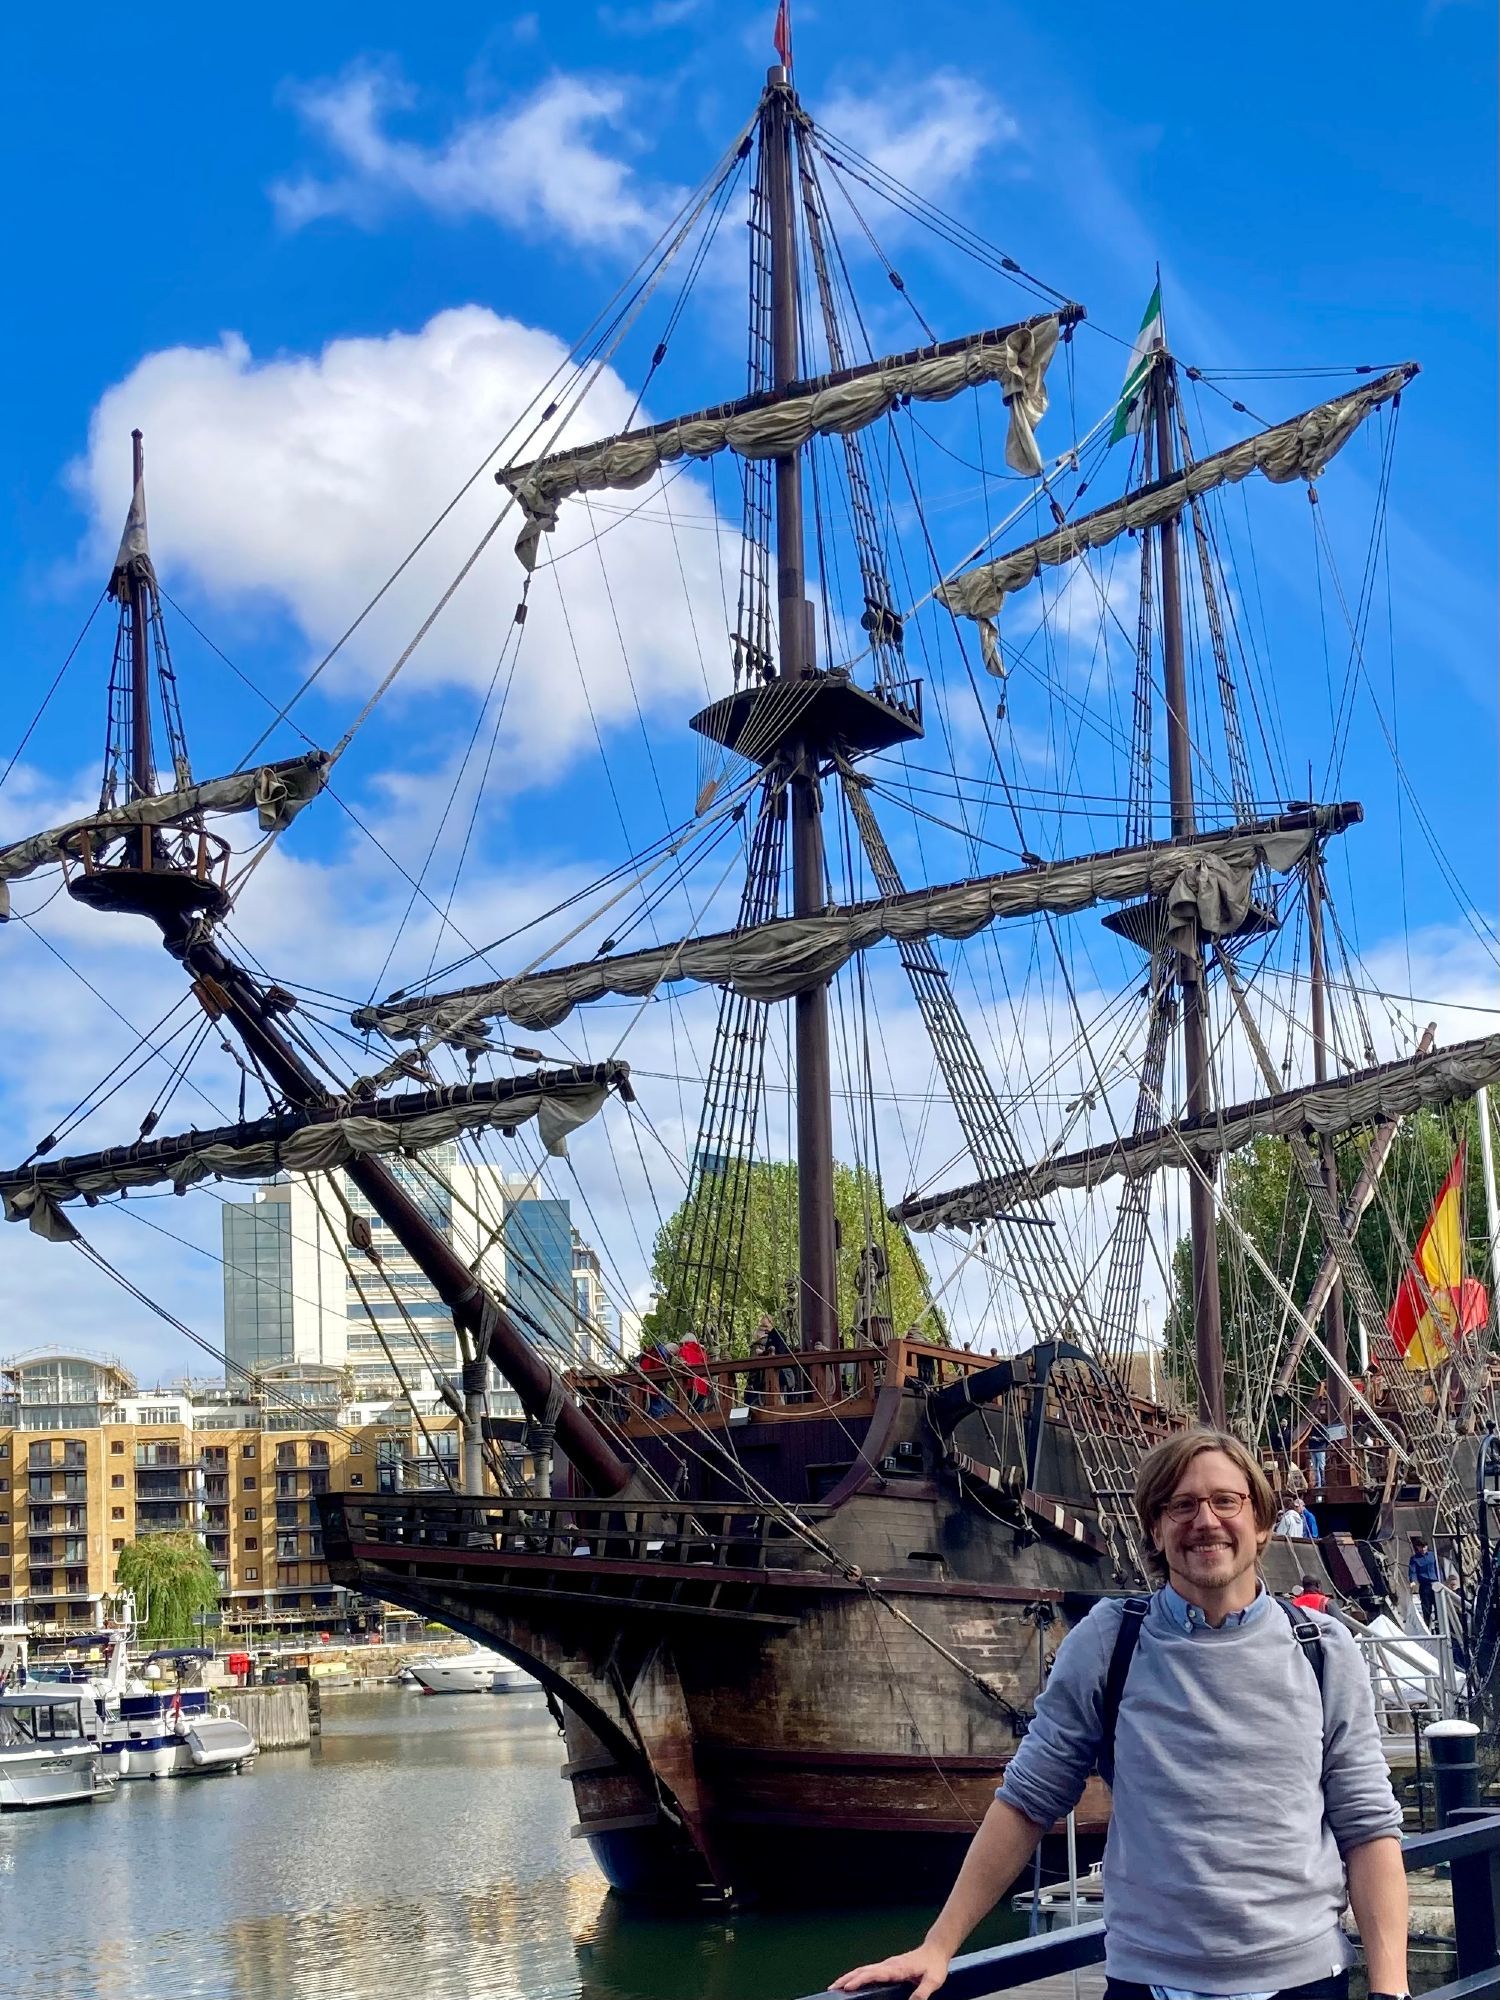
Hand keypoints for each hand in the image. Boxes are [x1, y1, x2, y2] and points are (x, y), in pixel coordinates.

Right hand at [828, 1942, 950, 1998]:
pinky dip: (856, 1976)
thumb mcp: (933, 1981)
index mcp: (897, 1968)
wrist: (935, 1950)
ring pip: (864, 1970)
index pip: (875, 1974)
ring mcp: (887, 1965)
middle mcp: (888, 1965)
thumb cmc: (935, 1966)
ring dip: (848, 1977)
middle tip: (831, 1988)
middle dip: (847, 1979)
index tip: (846, 1986)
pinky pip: (868, 1972)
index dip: (860, 1980)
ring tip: (835, 1986)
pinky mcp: (887, 1968)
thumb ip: (923, 1992)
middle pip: (863, 1971)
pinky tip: (851, 1983)